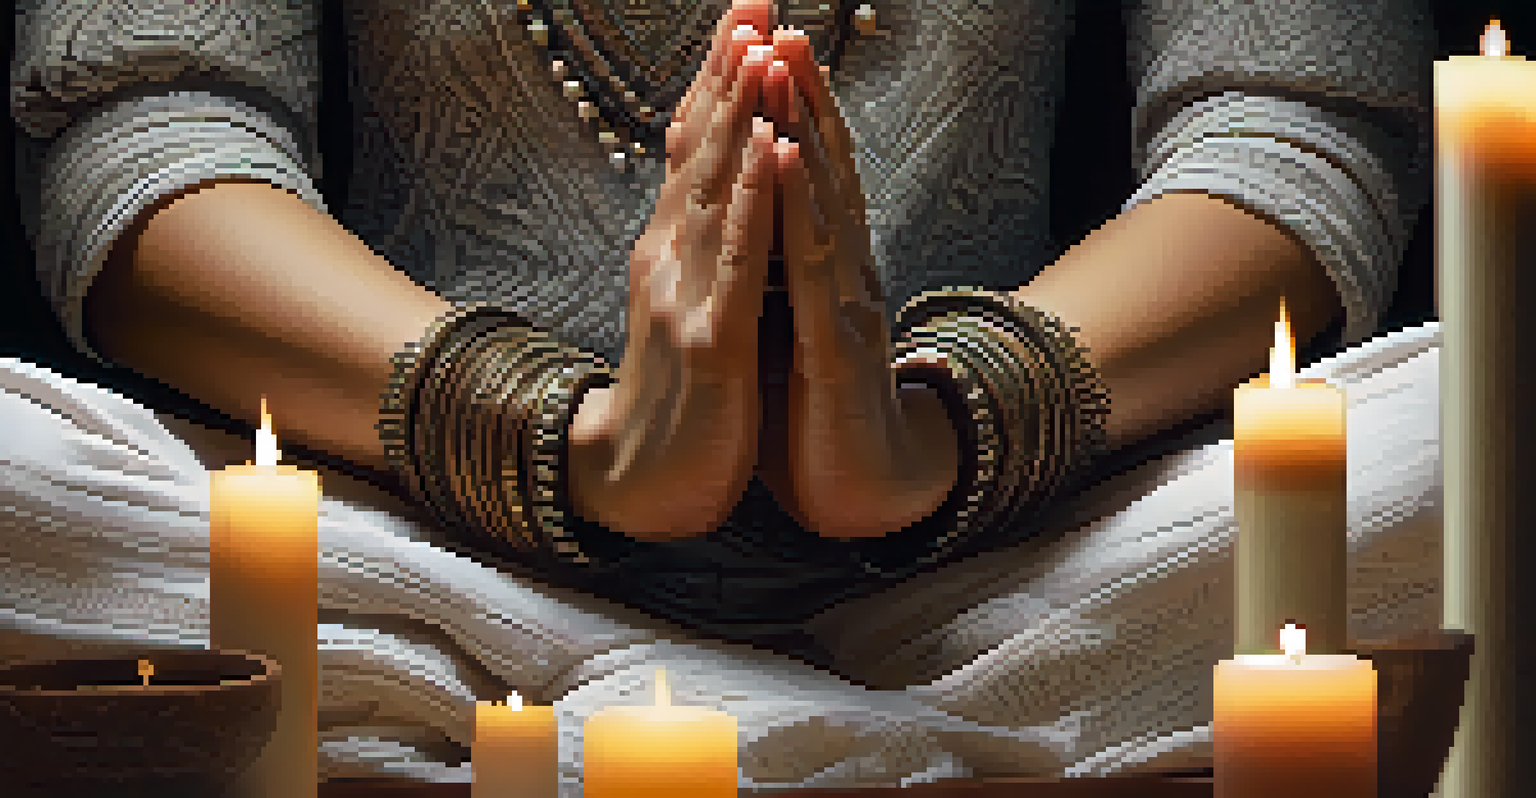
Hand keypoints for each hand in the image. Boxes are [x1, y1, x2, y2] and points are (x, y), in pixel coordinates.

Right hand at [569, 0, 779, 541]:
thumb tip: (715, 183)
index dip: (720, 81)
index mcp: (675, 250)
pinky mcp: (710, 345)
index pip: (699, 150)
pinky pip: (740, 265)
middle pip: (705, 151)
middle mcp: (673, 259)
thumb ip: (699, 245)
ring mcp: (687, 297)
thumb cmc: (674, 396)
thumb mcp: (685, 303)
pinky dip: (757, 204)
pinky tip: (774, 152)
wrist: (637, 486)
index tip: (747, 13)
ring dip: (742, 115)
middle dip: (731, 72)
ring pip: (720, 191)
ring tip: (760, 45)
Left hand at [765, 28, 958, 538]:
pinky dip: (799, 202)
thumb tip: (750, 226)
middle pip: (822, 166)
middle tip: (776, 21)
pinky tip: (786, 152)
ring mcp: (843, 302)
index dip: (787, 111)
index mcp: (823, 271)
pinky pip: (813, 264)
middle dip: (799, 92)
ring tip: (783, 56)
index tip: (758, 44)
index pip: (806, 175)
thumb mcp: (788, 330)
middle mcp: (842, 272)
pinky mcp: (835, 344)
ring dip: (802, 122)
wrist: (864, 493)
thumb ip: (777, 277)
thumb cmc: (818, 413)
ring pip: (822, 197)